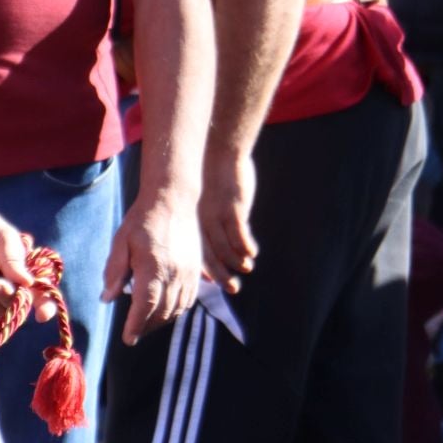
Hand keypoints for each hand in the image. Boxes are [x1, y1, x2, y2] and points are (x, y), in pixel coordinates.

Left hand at [106, 191, 203, 344]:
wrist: (173, 200)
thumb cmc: (142, 219)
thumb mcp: (121, 242)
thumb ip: (114, 271)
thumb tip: (108, 298)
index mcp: (154, 267)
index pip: (145, 306)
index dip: (136, 326)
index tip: (127, 339)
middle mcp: (175, 274)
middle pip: (162, 312)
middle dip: (147, 327)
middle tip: (132, 334)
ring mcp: (189, 273)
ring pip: (177, 309)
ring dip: (161, 321)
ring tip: (145, 324)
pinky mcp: (196, 271)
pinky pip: (189, 299)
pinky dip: (176, 310)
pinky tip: (164, 310)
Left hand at [199, 149, 257, 294]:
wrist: (217, 152)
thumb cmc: (209, 177)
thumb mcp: (199, 201)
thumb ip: (201, 224)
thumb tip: (205, 242)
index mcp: (190, 221)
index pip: (194, 253)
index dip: (204, 270)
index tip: (212, 283)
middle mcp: (201, 221)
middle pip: (210, 256)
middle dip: (221, 275)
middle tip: (232, 289)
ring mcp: (217, 215)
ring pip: (226, 246)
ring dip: (237, 261)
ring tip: (246, 268)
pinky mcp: (233, 208)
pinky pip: (239, 233)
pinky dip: (246, 246)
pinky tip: (252, 253)